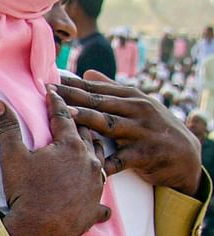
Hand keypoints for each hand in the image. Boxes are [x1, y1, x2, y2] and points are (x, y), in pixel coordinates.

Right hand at [0, 91, 110, 235]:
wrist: (38, 231)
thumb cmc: (26, 192)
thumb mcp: (12, 157)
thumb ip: (7, 128)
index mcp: (70, 146)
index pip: (63, 117)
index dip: (56, 102)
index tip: (52, 91)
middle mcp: (88, 163)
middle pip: (86, 136)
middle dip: (79, 123)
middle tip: (75, 113)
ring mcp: (94, 187)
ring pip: (99, 163)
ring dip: (93, 153)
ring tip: (90, 148)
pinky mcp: (93, 209)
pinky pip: (101, 204)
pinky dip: (99, 201)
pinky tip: (102, 205)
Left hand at [55, 71, 202, 196]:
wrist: (186, 155)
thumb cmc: (154, 128)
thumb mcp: (138, 105)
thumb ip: (112, 89)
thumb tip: (88, 73)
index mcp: (131, 97)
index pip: (97, 89)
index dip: (72, 85)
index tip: (48, 81)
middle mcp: (137, 110)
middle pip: (99, 103)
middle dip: (73, 98)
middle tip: (49, 94)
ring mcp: (142, 131)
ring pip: (110, 125)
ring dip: (88, 120)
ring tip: (67, 117)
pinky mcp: (146, 154)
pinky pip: (122, 159)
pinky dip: (107, 162)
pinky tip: (89, 163)